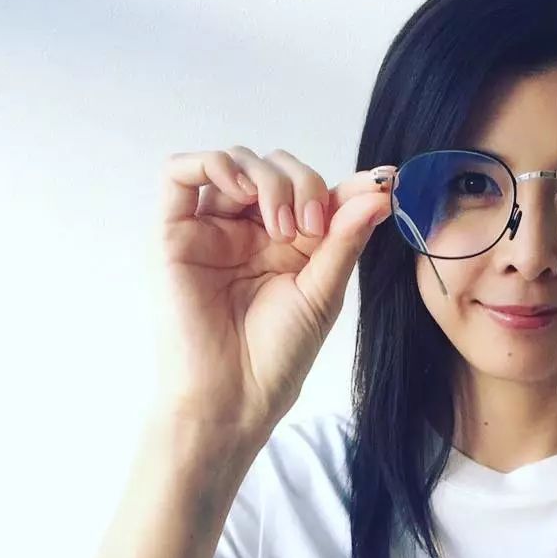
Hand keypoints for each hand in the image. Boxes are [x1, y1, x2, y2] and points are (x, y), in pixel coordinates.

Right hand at [155, 146, 393, 446]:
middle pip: (277, 168)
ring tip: (282, 226)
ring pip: (236, 162)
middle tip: (312, 228)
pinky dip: (212, 164)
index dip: (347, 183)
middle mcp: (250, 231)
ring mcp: (212, 229)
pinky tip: (239, 190)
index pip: (316, 192)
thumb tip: (380, 193)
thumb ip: (345, 239)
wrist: (235, 395)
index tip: (382, 184)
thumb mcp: (324, 292)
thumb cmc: (278, 354)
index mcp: (290, 245)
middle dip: (303, 184)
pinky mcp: (174, 233)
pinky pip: (179, 173)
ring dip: (267, 179)